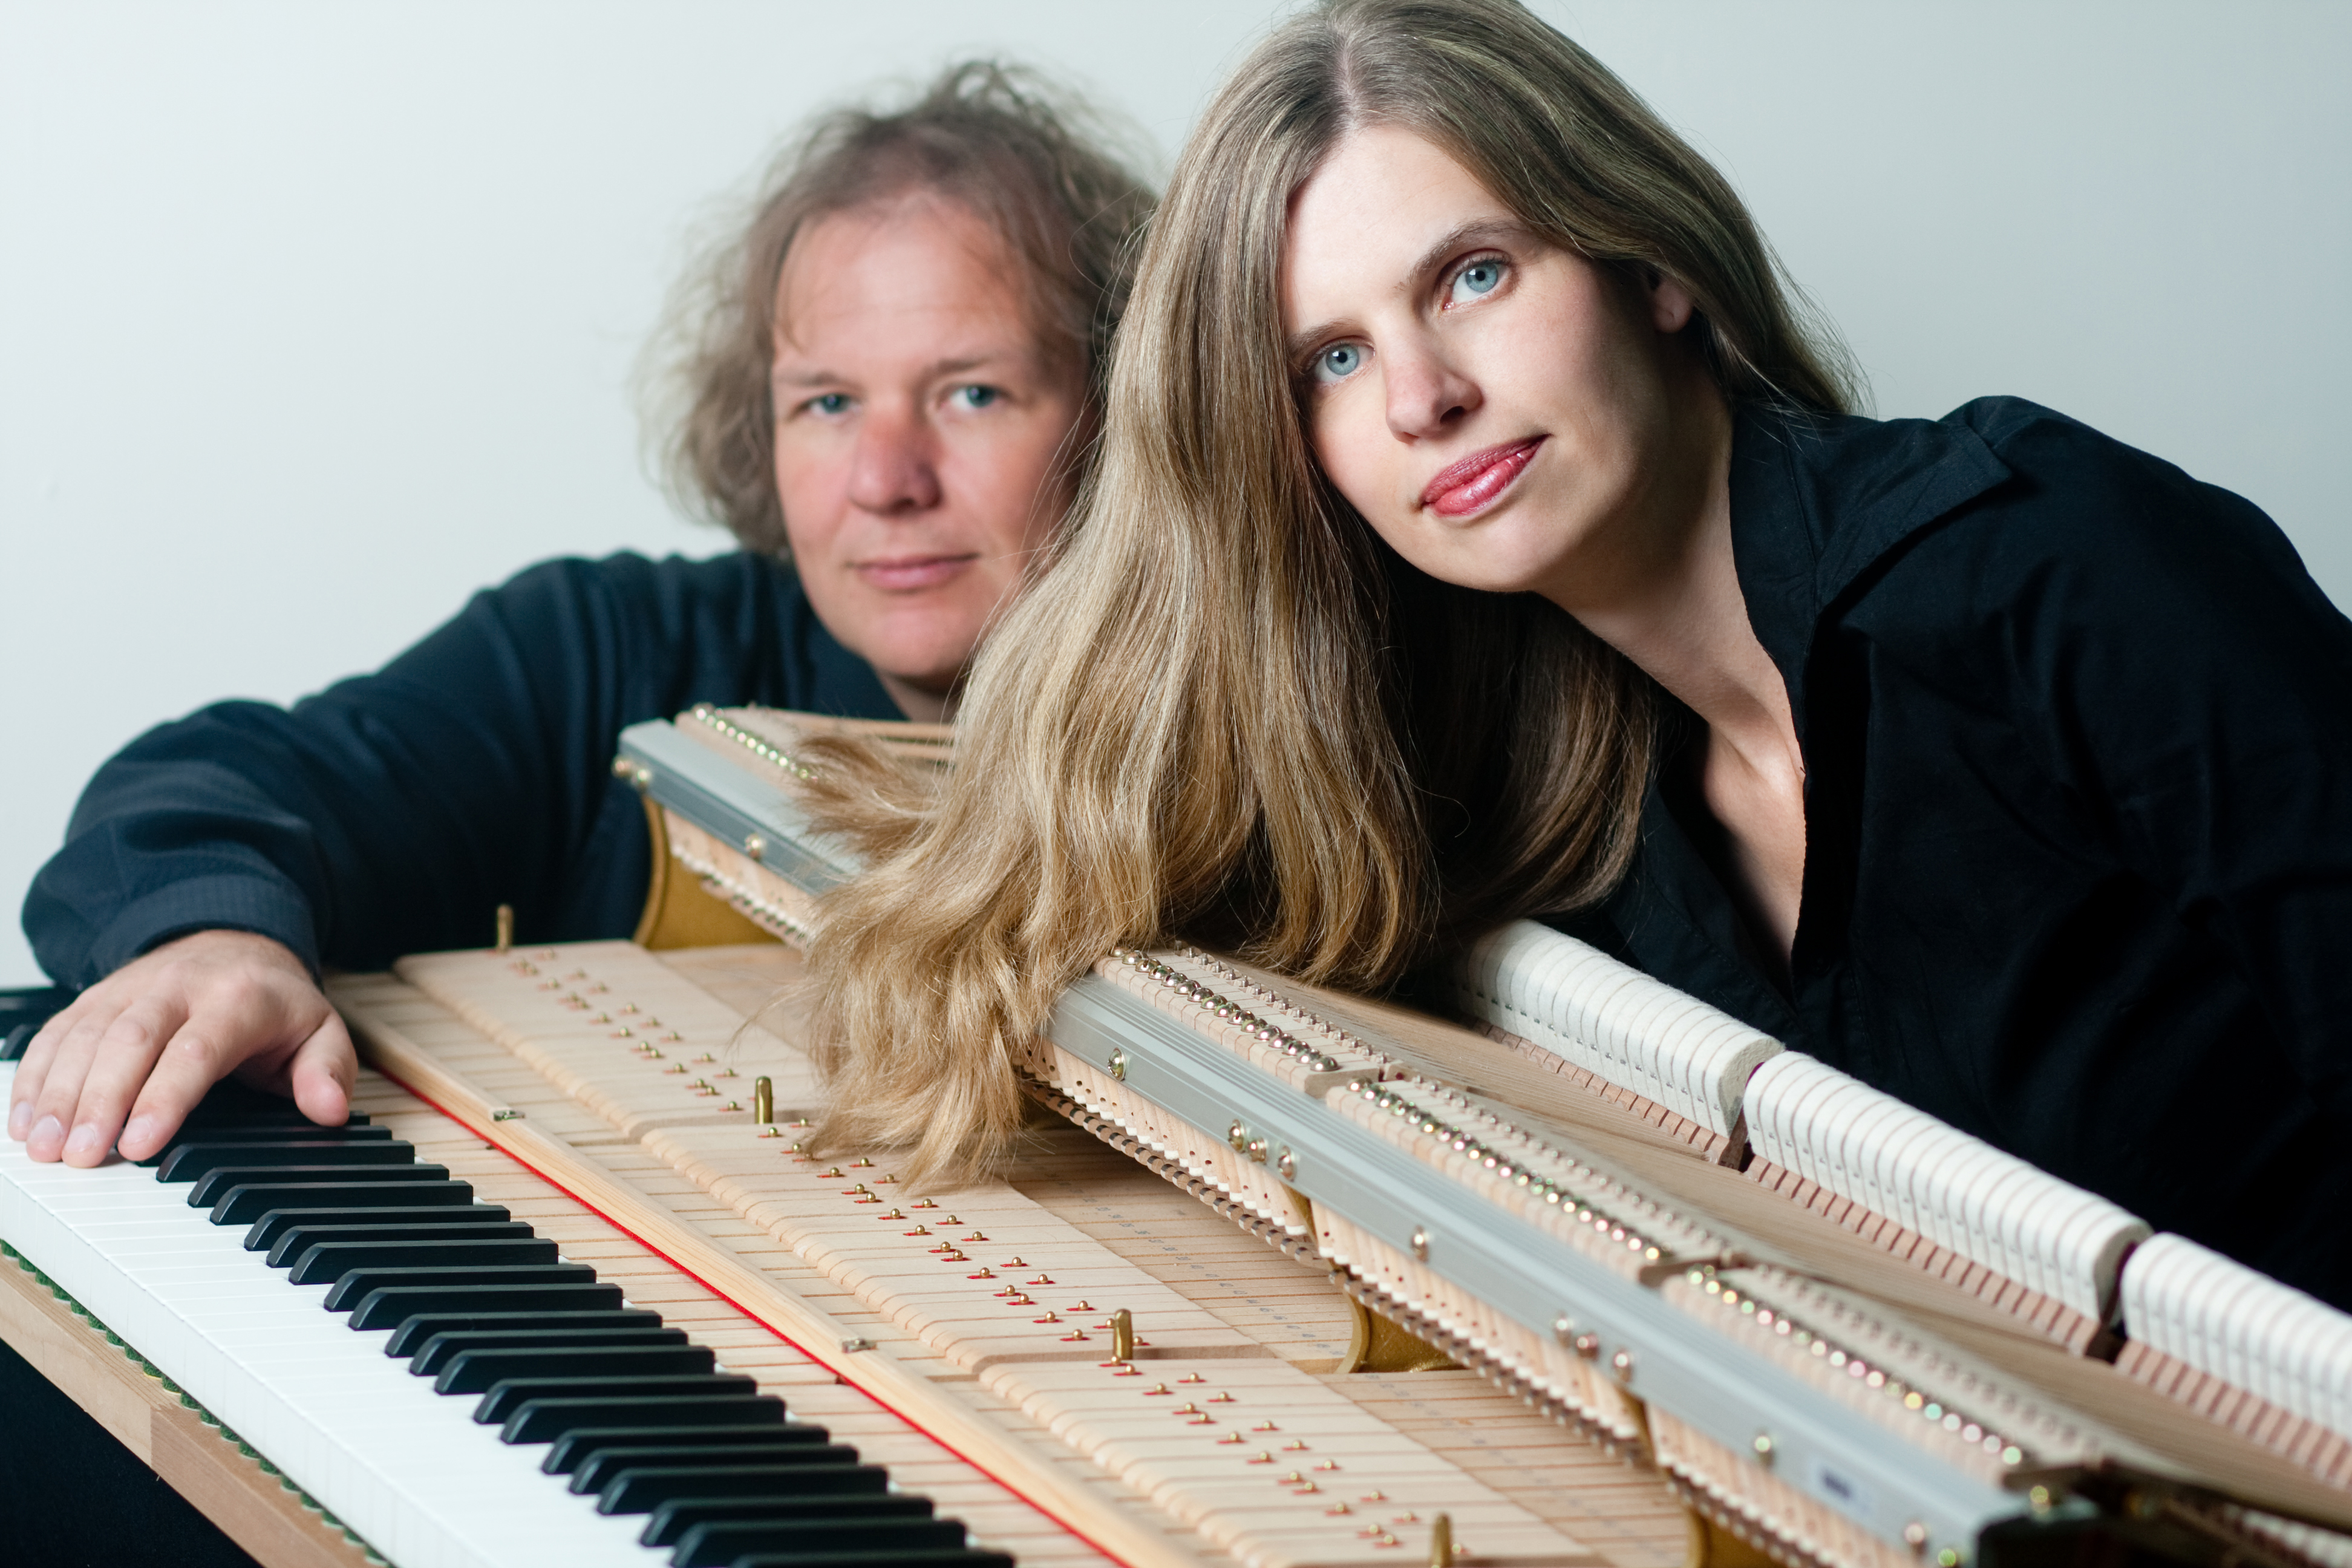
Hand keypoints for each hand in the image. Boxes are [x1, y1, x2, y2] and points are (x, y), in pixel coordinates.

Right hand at [6, 930, 352, 1165]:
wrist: (234, 940)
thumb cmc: (274, 1002)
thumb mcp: (320, 1030)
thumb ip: (327, 1071)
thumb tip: (329, 1110)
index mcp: (238, 998)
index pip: (196, 1050)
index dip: (164, 1099)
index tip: (139, 1146)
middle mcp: (177, 987)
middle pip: (130, 1042)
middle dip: (100, 1102)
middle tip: (81, 1157)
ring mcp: (129, 988)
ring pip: (86, 1037)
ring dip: (59, 1094)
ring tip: (44, 1148)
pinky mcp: (95, 997)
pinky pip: (58, 1033)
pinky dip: (36, 1075)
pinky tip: (24, 1118)